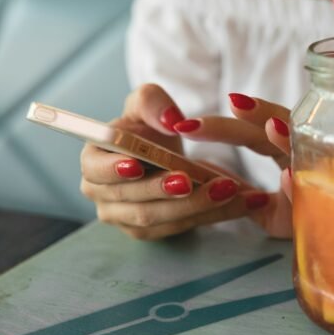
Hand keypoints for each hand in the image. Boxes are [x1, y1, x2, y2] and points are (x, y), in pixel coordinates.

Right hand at [80, 84, 269, 239]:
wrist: (162, 156)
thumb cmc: (147, 129)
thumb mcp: (148, 104)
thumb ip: (153, 103)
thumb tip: (171, 121)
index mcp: (94, 161)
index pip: (95, 169)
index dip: (113, 169)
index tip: (137, 165)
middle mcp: (103, 195)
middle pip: (134, 198)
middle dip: (165, 190)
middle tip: (191, 179)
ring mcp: (125, 218)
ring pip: (161, 217)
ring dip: (196, 205)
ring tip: (228, 189)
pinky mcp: (152, 231)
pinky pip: (183, 226)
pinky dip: (213, 214)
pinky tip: (239, 203)